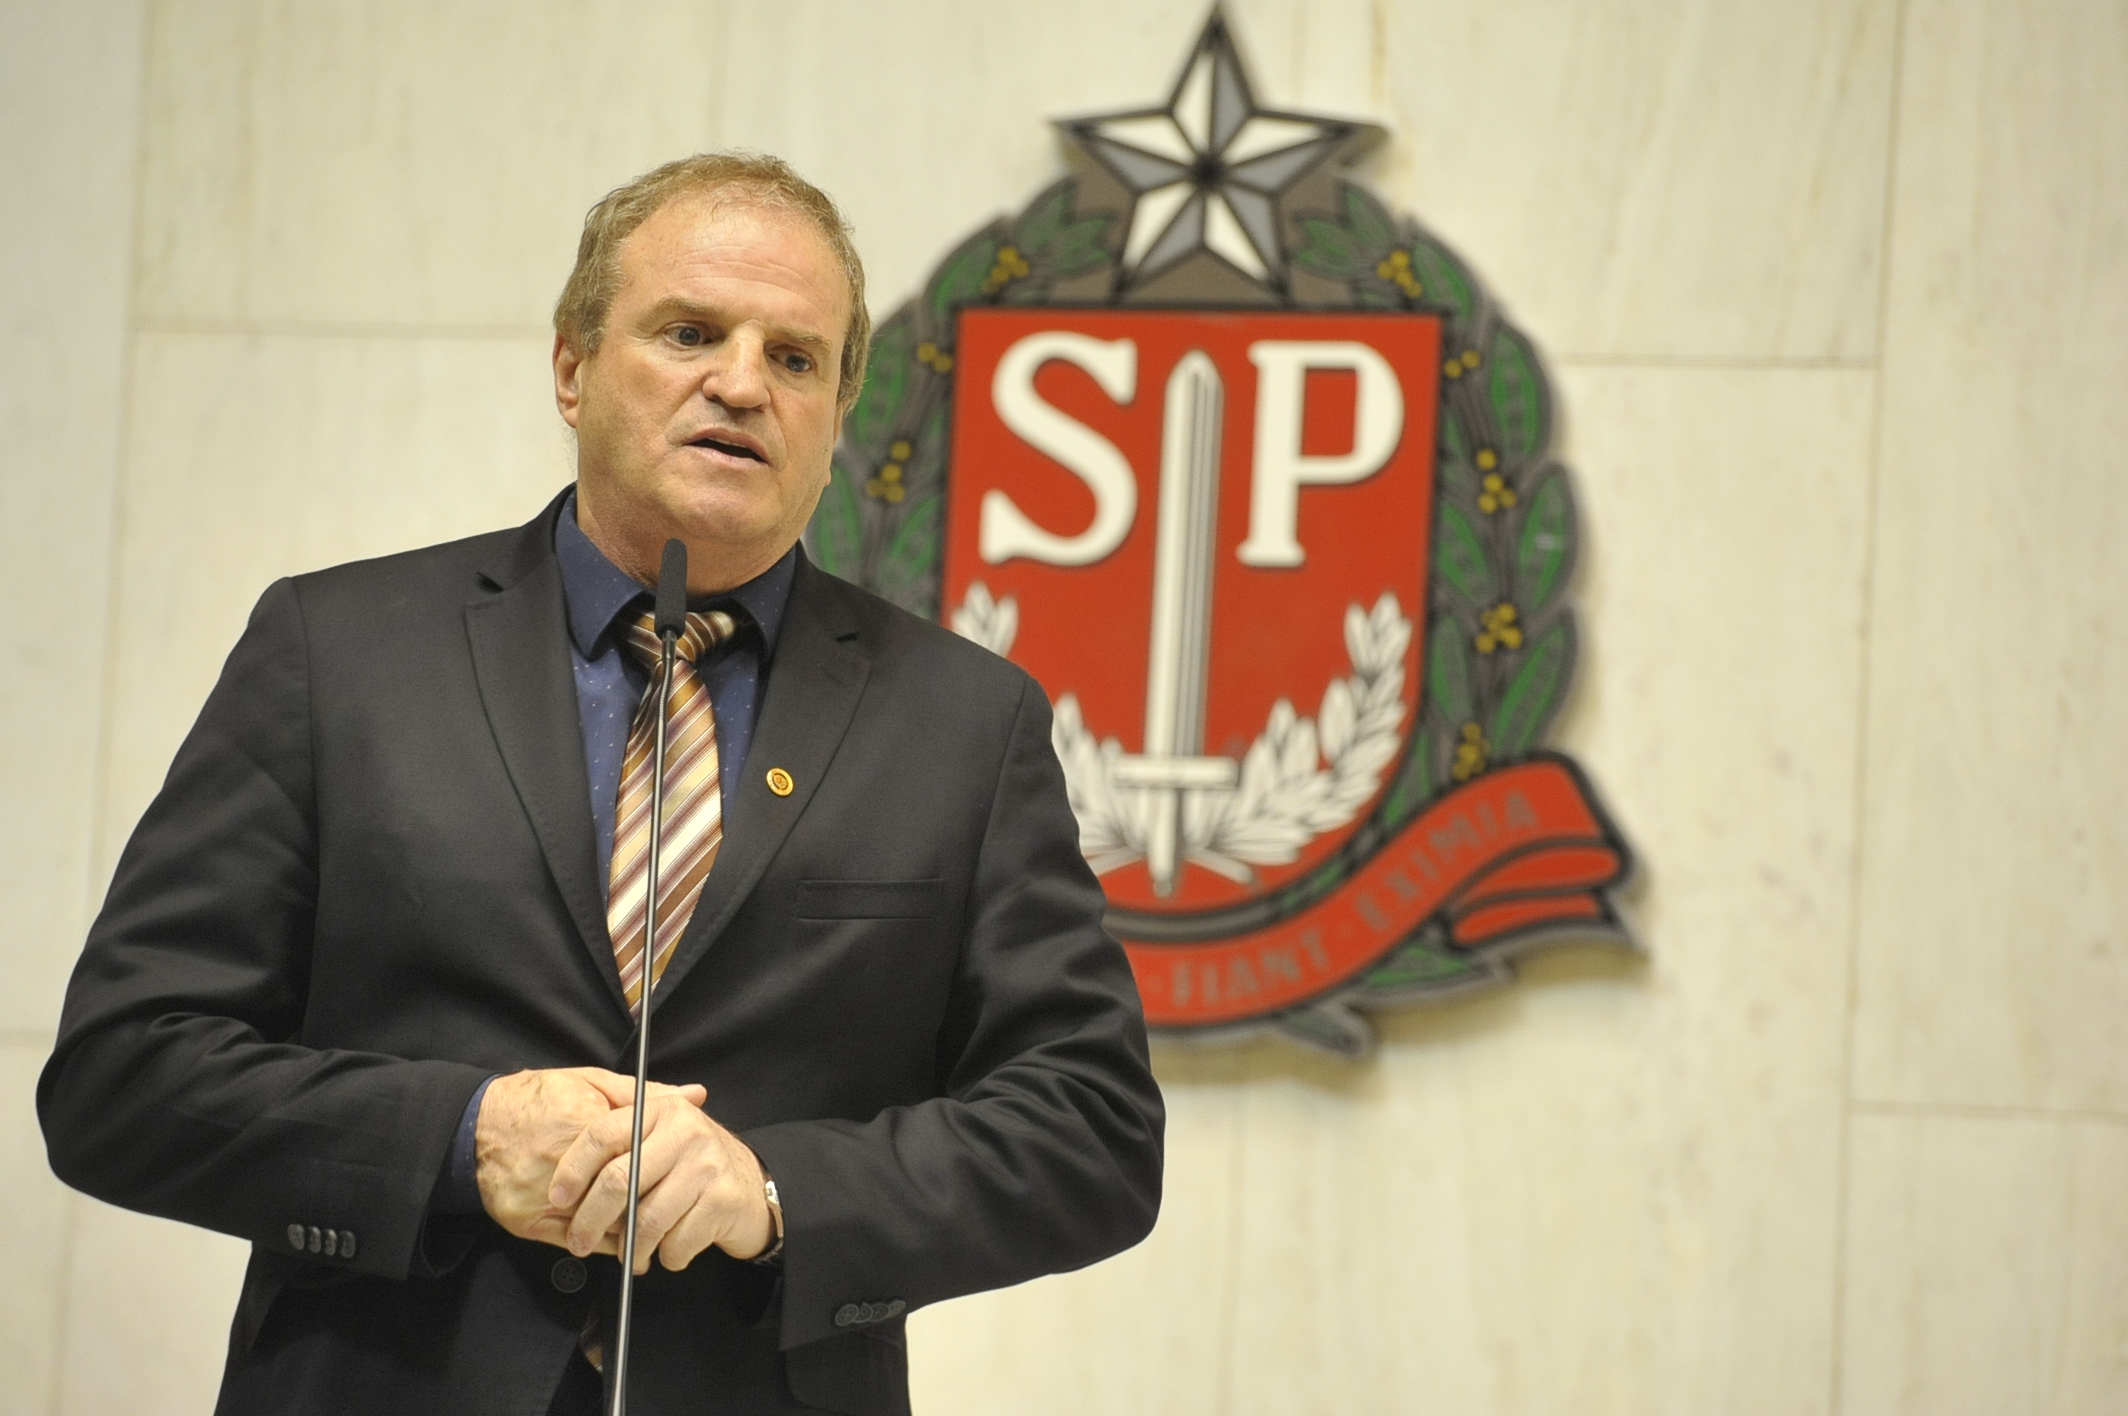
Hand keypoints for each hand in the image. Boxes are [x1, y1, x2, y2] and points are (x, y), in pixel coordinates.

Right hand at [474, 1067, 706, 1251]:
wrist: (476, 1123)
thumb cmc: (540, 1098)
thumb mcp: (593, 1084)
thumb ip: (645, 1095)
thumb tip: (694, 1096)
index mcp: (580, 1126)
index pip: (636, 1160)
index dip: (661, 1173)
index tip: (678, 1178)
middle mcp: (557, 1165)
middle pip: (619, 1196)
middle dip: (646, 1205)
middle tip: (670, 1211)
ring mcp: (537, 1197)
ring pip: (598, 1225)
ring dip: (626, 1229)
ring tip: (648, 1228)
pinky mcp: (523, 1221)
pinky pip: (572, 1242)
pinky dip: (598, 1242)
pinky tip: (616, 1238)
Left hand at [548, 1089, 772, 1273]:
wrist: (755, 1186)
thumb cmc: (693, 1164)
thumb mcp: (661, 1133)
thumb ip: (620, 1127)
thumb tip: (561, 1136)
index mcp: (662, 1110)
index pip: (604, 1134)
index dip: (574, 1168)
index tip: (557, 1199)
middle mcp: (686, 1131)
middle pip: (619, 1180)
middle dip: (590, 1220)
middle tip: (579, 1243)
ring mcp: (707, 1166)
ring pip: (646, 1220)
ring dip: (631, 1249)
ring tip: (631, 1256)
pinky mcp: (723, 1201)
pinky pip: (676, 1243)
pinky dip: (667, 1257)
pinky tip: (670, 1251)